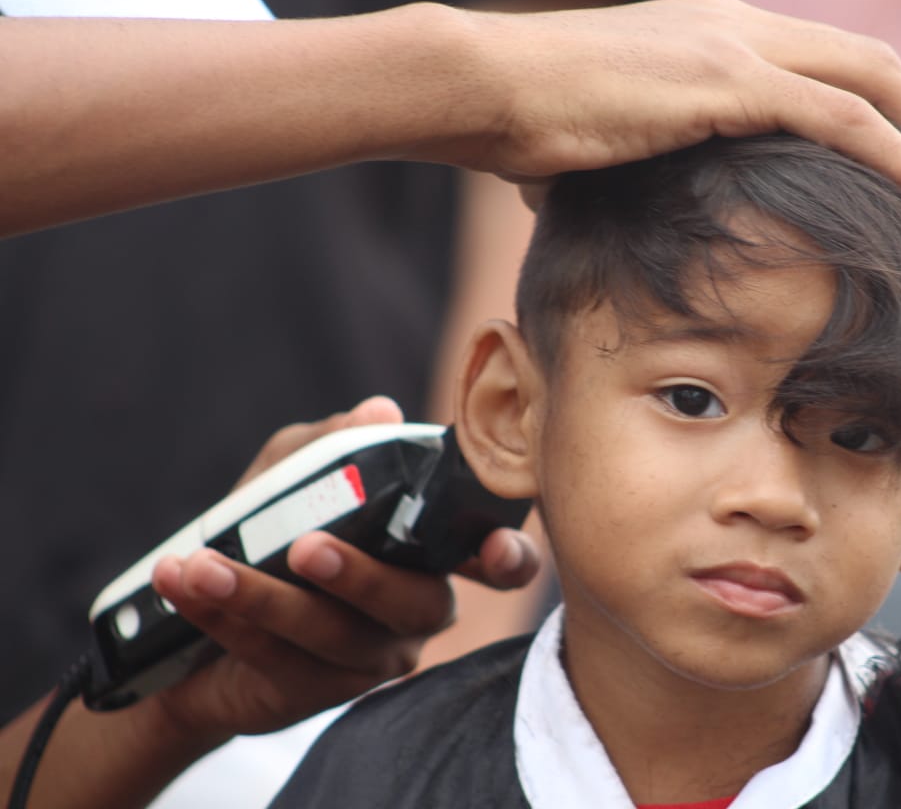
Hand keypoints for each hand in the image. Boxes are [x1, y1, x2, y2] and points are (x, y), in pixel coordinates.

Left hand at [145, 396, 538, 739]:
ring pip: (334, 634)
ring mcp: (369, 659)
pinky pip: (274, 658)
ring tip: (208, 566)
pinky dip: (224, 617)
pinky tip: (184, 583)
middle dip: (361, 576)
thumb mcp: (292, 476)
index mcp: (428, 557)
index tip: (494, 548)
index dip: (510, 557)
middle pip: (416, 604)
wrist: (195, 624)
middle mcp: (413, 613)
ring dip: (265, 597)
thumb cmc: (268, 535)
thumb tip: (380, 412)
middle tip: (305, 546)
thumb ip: (334, 444)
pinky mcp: (315, 694)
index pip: (496, 563)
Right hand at [452, 0, 900, 233]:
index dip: (891, 124)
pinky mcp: (726, 81)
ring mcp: (737, 46)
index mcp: (720, 37)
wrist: (477, 88)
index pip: (835, 70)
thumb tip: (606, 210)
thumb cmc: (522, 123)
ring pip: (879, 84)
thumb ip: (633, 164)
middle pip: (880, 68)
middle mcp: (741, 27)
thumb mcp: (599, 144)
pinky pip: (841, 117)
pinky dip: (894, 161)